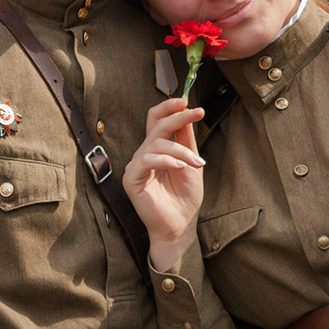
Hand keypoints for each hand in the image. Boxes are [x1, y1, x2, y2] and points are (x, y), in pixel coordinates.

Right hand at [122, 97, 205, 270]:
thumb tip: (186, 112)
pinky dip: (166, 160)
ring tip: (197, 164)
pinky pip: (146, 161)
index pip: (155, 119)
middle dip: (178, 117)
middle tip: (197, 113)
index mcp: (156, 148)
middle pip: (156, 125)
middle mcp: (144, 154)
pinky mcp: (131, 179)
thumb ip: (186, 140)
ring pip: (156, 144)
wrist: (181, 226)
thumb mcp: (192, 162)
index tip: (187, 101)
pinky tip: (180, 168)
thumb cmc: (185, 197)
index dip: (169, 107)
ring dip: (181, 151)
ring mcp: (136, 166)